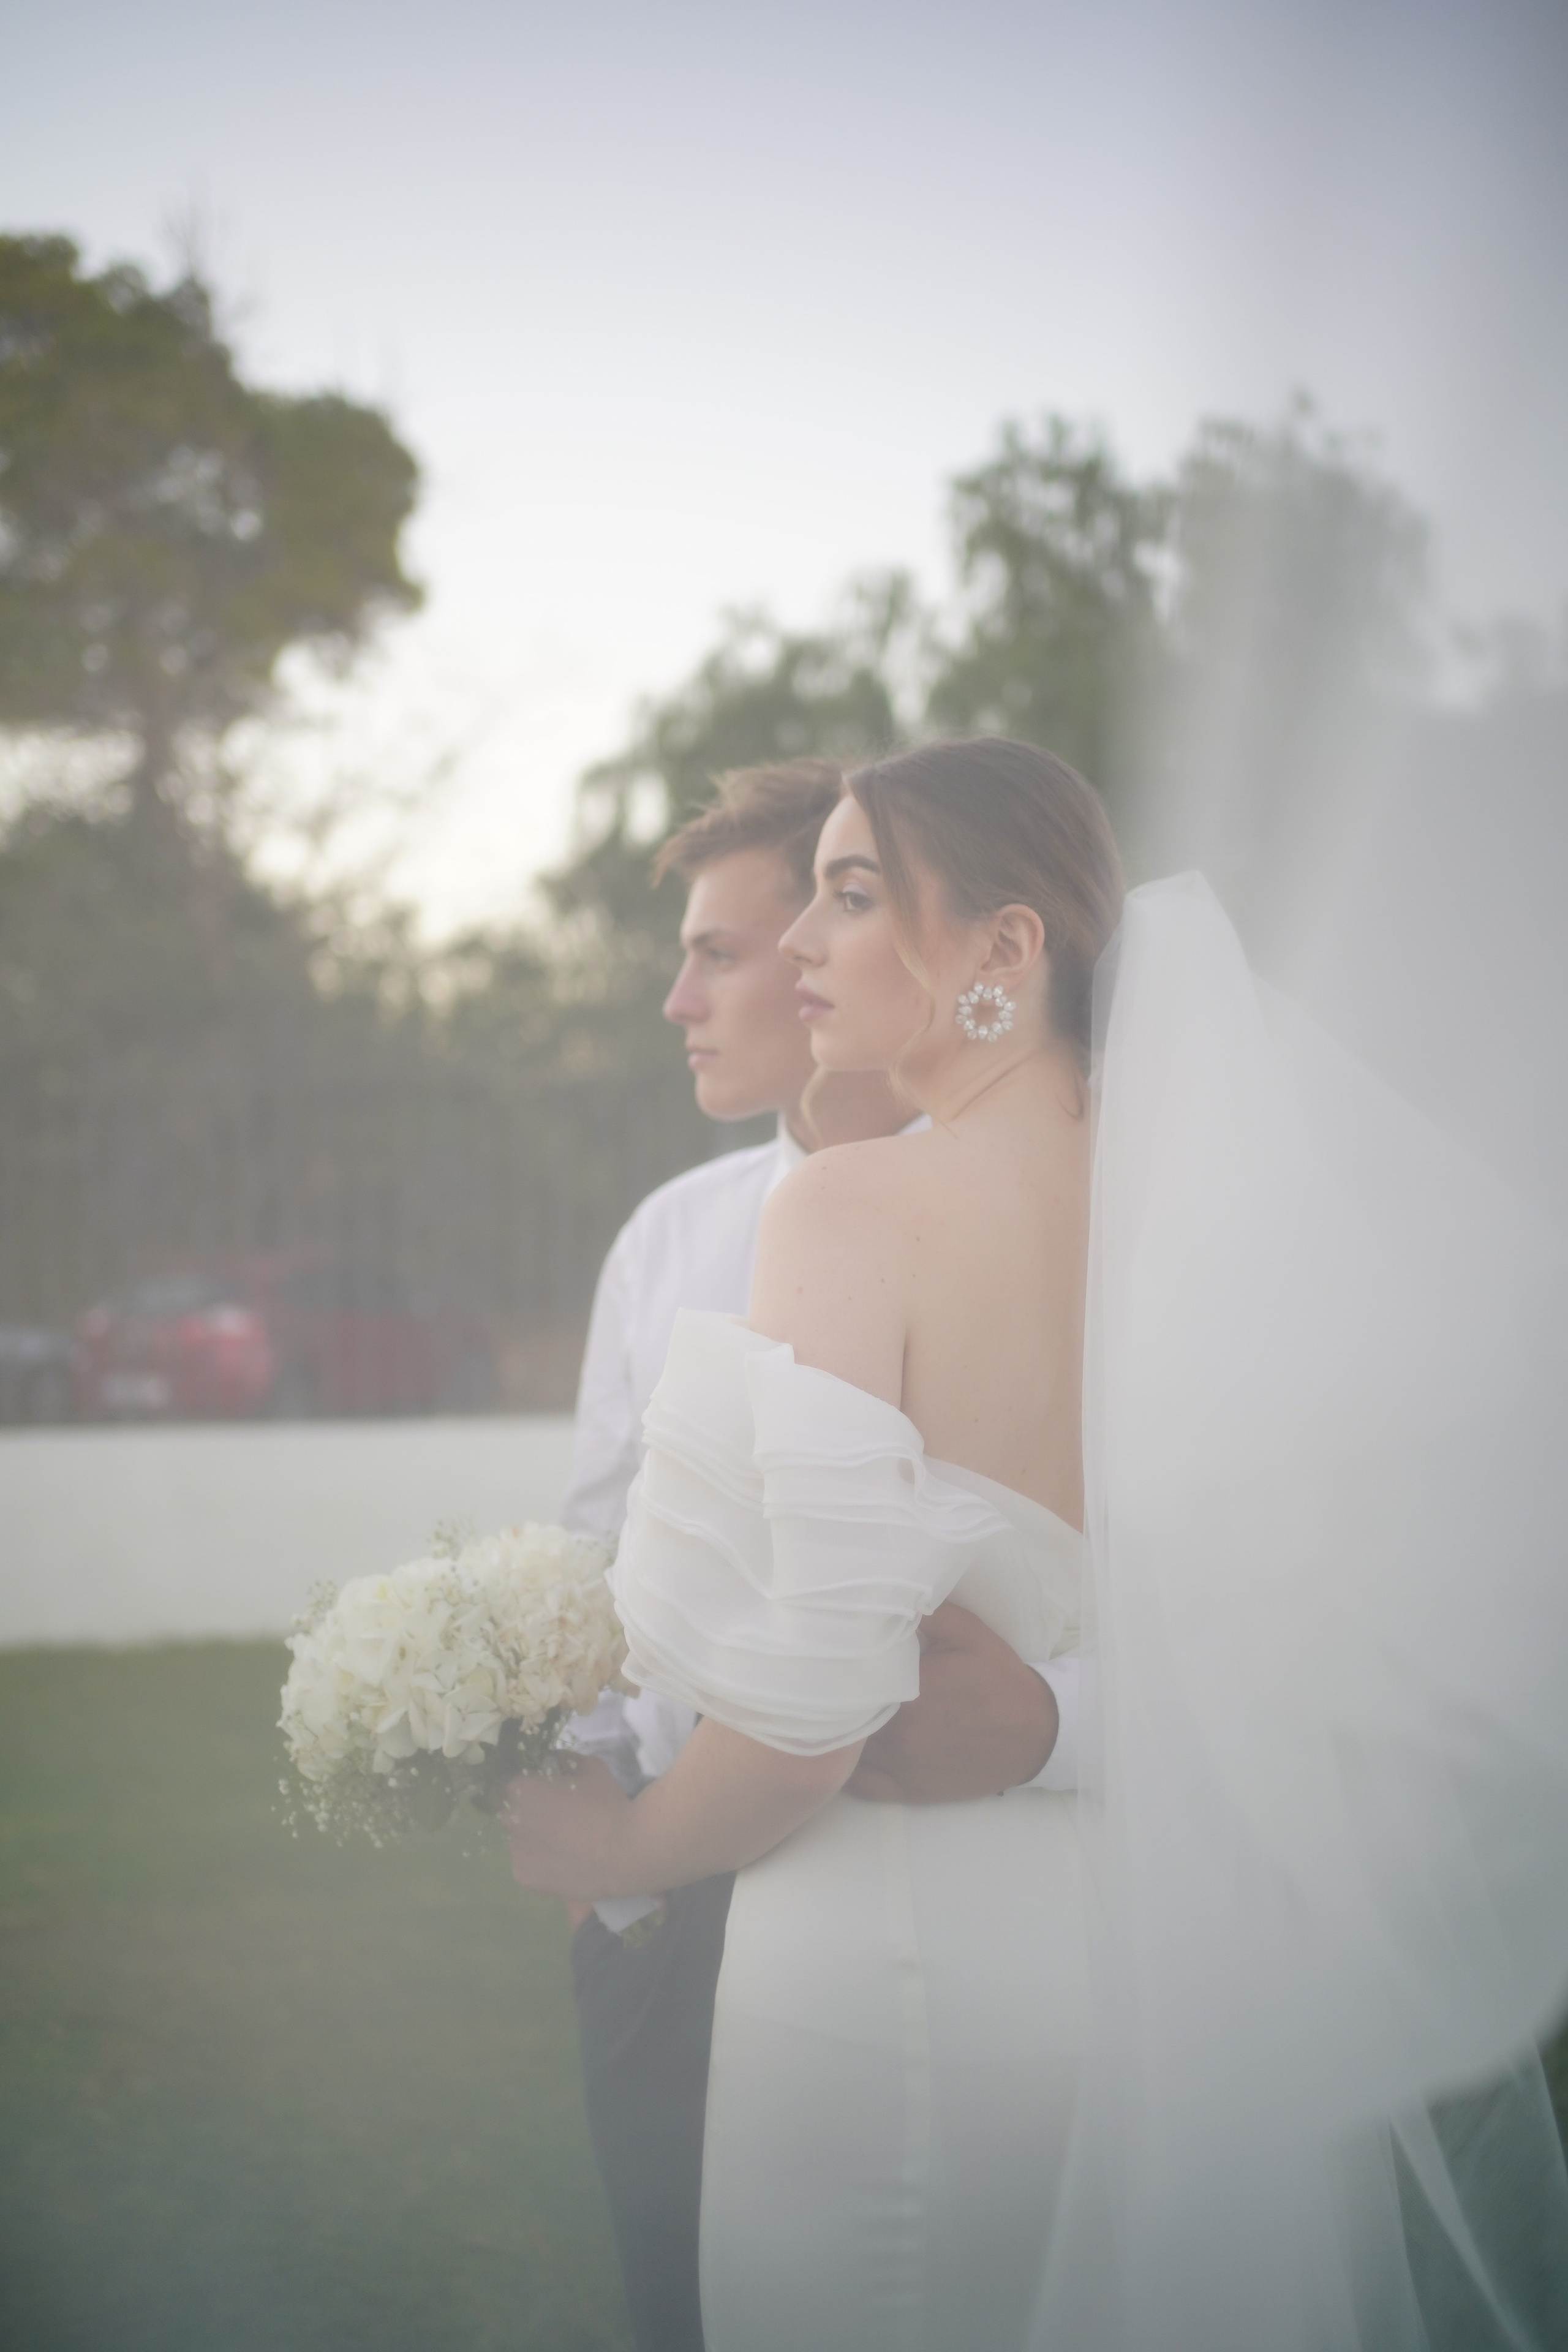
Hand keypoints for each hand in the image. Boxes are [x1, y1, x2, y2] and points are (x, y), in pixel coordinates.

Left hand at [500, 1754, 637, 1899]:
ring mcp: (515, 1851)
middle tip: (550, 1813)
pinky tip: (560, 1860)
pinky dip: (536, 1860)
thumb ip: (565, 1759)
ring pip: (515, 1839)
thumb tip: (553, 1759)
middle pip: (507, 1811)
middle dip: (522, 1809)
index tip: (534, 1787)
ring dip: (529, 1835)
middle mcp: (511, 1820)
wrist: (624, 1855)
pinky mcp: (524, 1877)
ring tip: (559, 1841)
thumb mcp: (592, 1767)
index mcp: (523, 1789)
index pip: (502, 1782)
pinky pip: (523, 1863)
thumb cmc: (608, 1806)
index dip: (517, 1784)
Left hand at [846, 1603, 1057, 1803]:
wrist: (1034, 1734)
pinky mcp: (906, 1790)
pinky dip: (846, 1769)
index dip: (833, 1665)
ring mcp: (899, 1766)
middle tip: (824, 1679)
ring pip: (845, 1752)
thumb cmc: (999, 1680)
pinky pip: (859, 1785)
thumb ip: (927, 1612)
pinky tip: (843, 1748)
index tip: (827, 1653)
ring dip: (836, 1732)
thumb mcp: (968, 1633)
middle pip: (841, 1715)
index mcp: (907, 1691)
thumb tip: (885, 1592)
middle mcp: (897, 1733)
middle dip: (831, 1698)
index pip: (849, 1677)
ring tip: (828, 1711)